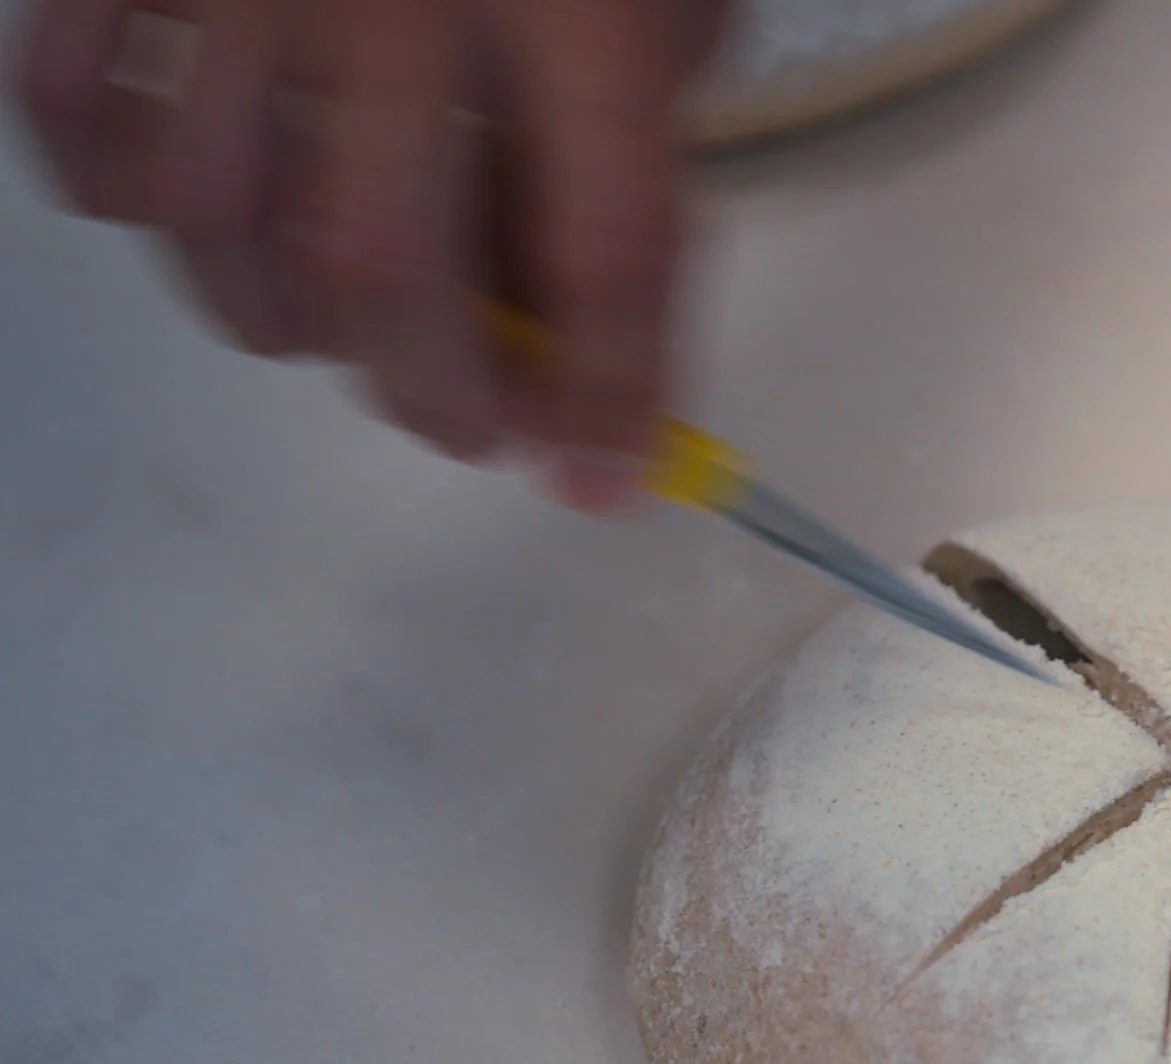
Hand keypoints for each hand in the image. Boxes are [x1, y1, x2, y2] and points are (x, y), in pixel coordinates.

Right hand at [11, 0, 730, 508]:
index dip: (613, 389)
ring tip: (338, 338)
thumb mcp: (667, 7)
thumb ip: (632, 162)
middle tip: (475, 428)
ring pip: (208, 215)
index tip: (607, 477)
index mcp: (576, 3)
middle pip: (379, 263)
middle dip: (434, 393)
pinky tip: (203, 215)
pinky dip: (120, 199)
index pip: (603, 244)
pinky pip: (72, 109)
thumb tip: (570, 345)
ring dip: (277, 323)